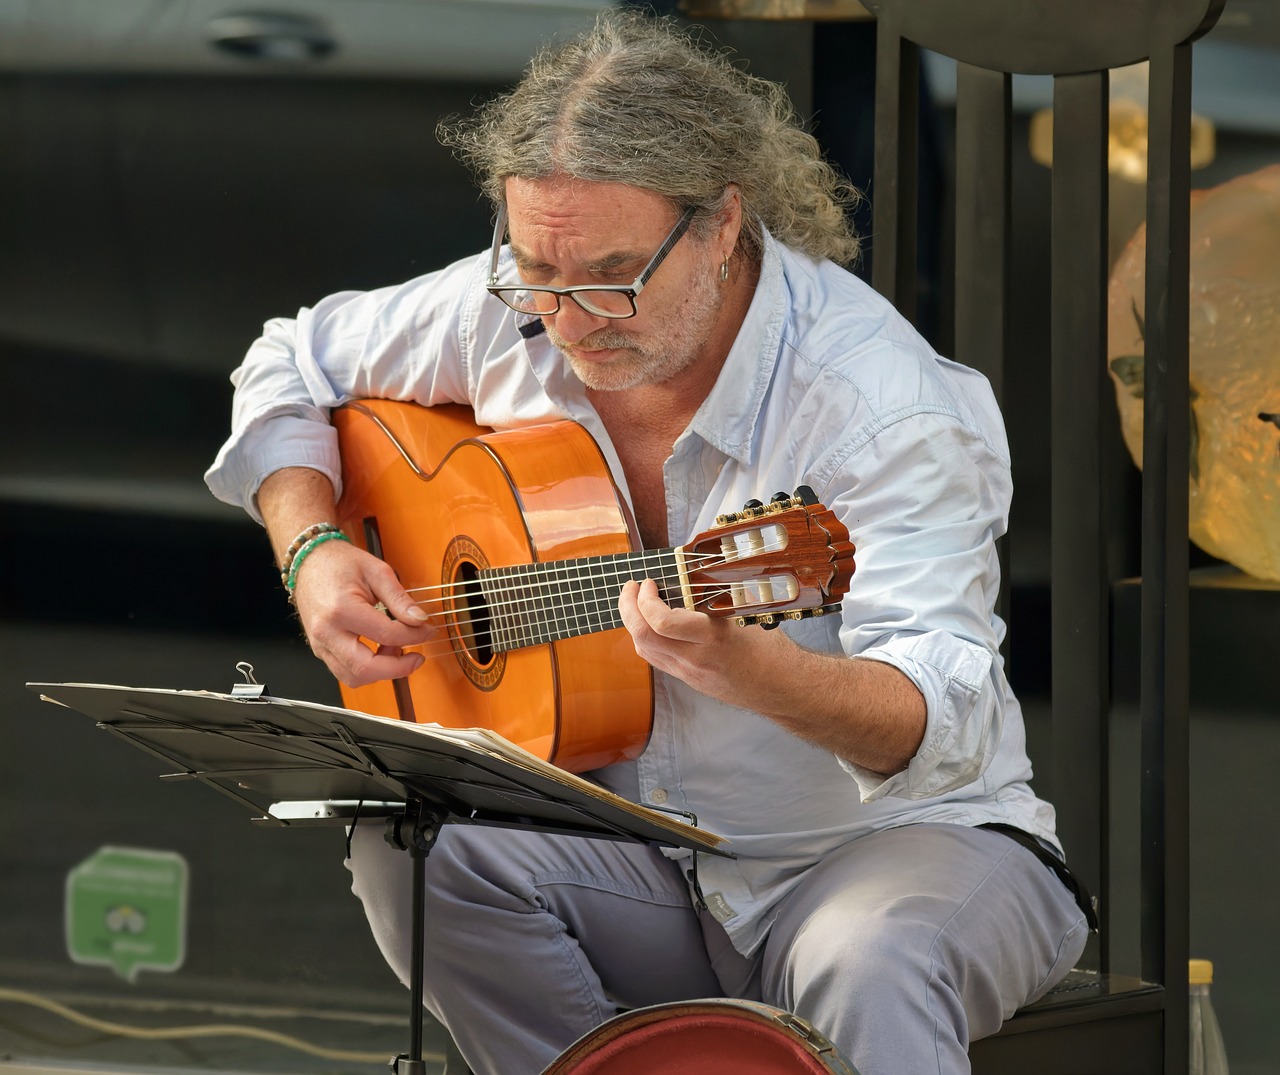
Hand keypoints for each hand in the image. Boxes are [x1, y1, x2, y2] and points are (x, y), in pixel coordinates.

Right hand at [290, 538, 438, 686]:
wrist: (308, 563)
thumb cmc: (339, 563)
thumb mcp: (376, 572)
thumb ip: (399, 598)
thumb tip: (419, 620)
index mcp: (342, 609)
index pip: (386, 635)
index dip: (414, 636)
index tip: (427, 630)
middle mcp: (327, 632)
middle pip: (366, 668)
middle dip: (399, 668)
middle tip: (417, 657)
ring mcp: (320, 644)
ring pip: (355, 678)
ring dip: (382, 671)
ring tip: (396, 649)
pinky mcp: (320, 650)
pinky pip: (345, 672)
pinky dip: (368, 669)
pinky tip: (380, 650)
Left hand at [617, 578, 786, 708]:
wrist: (781, 688)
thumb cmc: (771, 649)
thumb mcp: (747, 615)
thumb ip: (719, 595)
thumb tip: (694, 569)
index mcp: (711, 638)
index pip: (661, 622)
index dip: (645, 599)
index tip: (648, 581)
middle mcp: (695, 659)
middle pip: (642, 636)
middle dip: (627, 607)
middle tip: (631, 587)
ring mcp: (688, 673)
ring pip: (643, 649)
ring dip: (632, 622)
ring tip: (635, 601)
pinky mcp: (688, 680)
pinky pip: (655, 658)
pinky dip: (645, 637)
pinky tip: (650, 622)